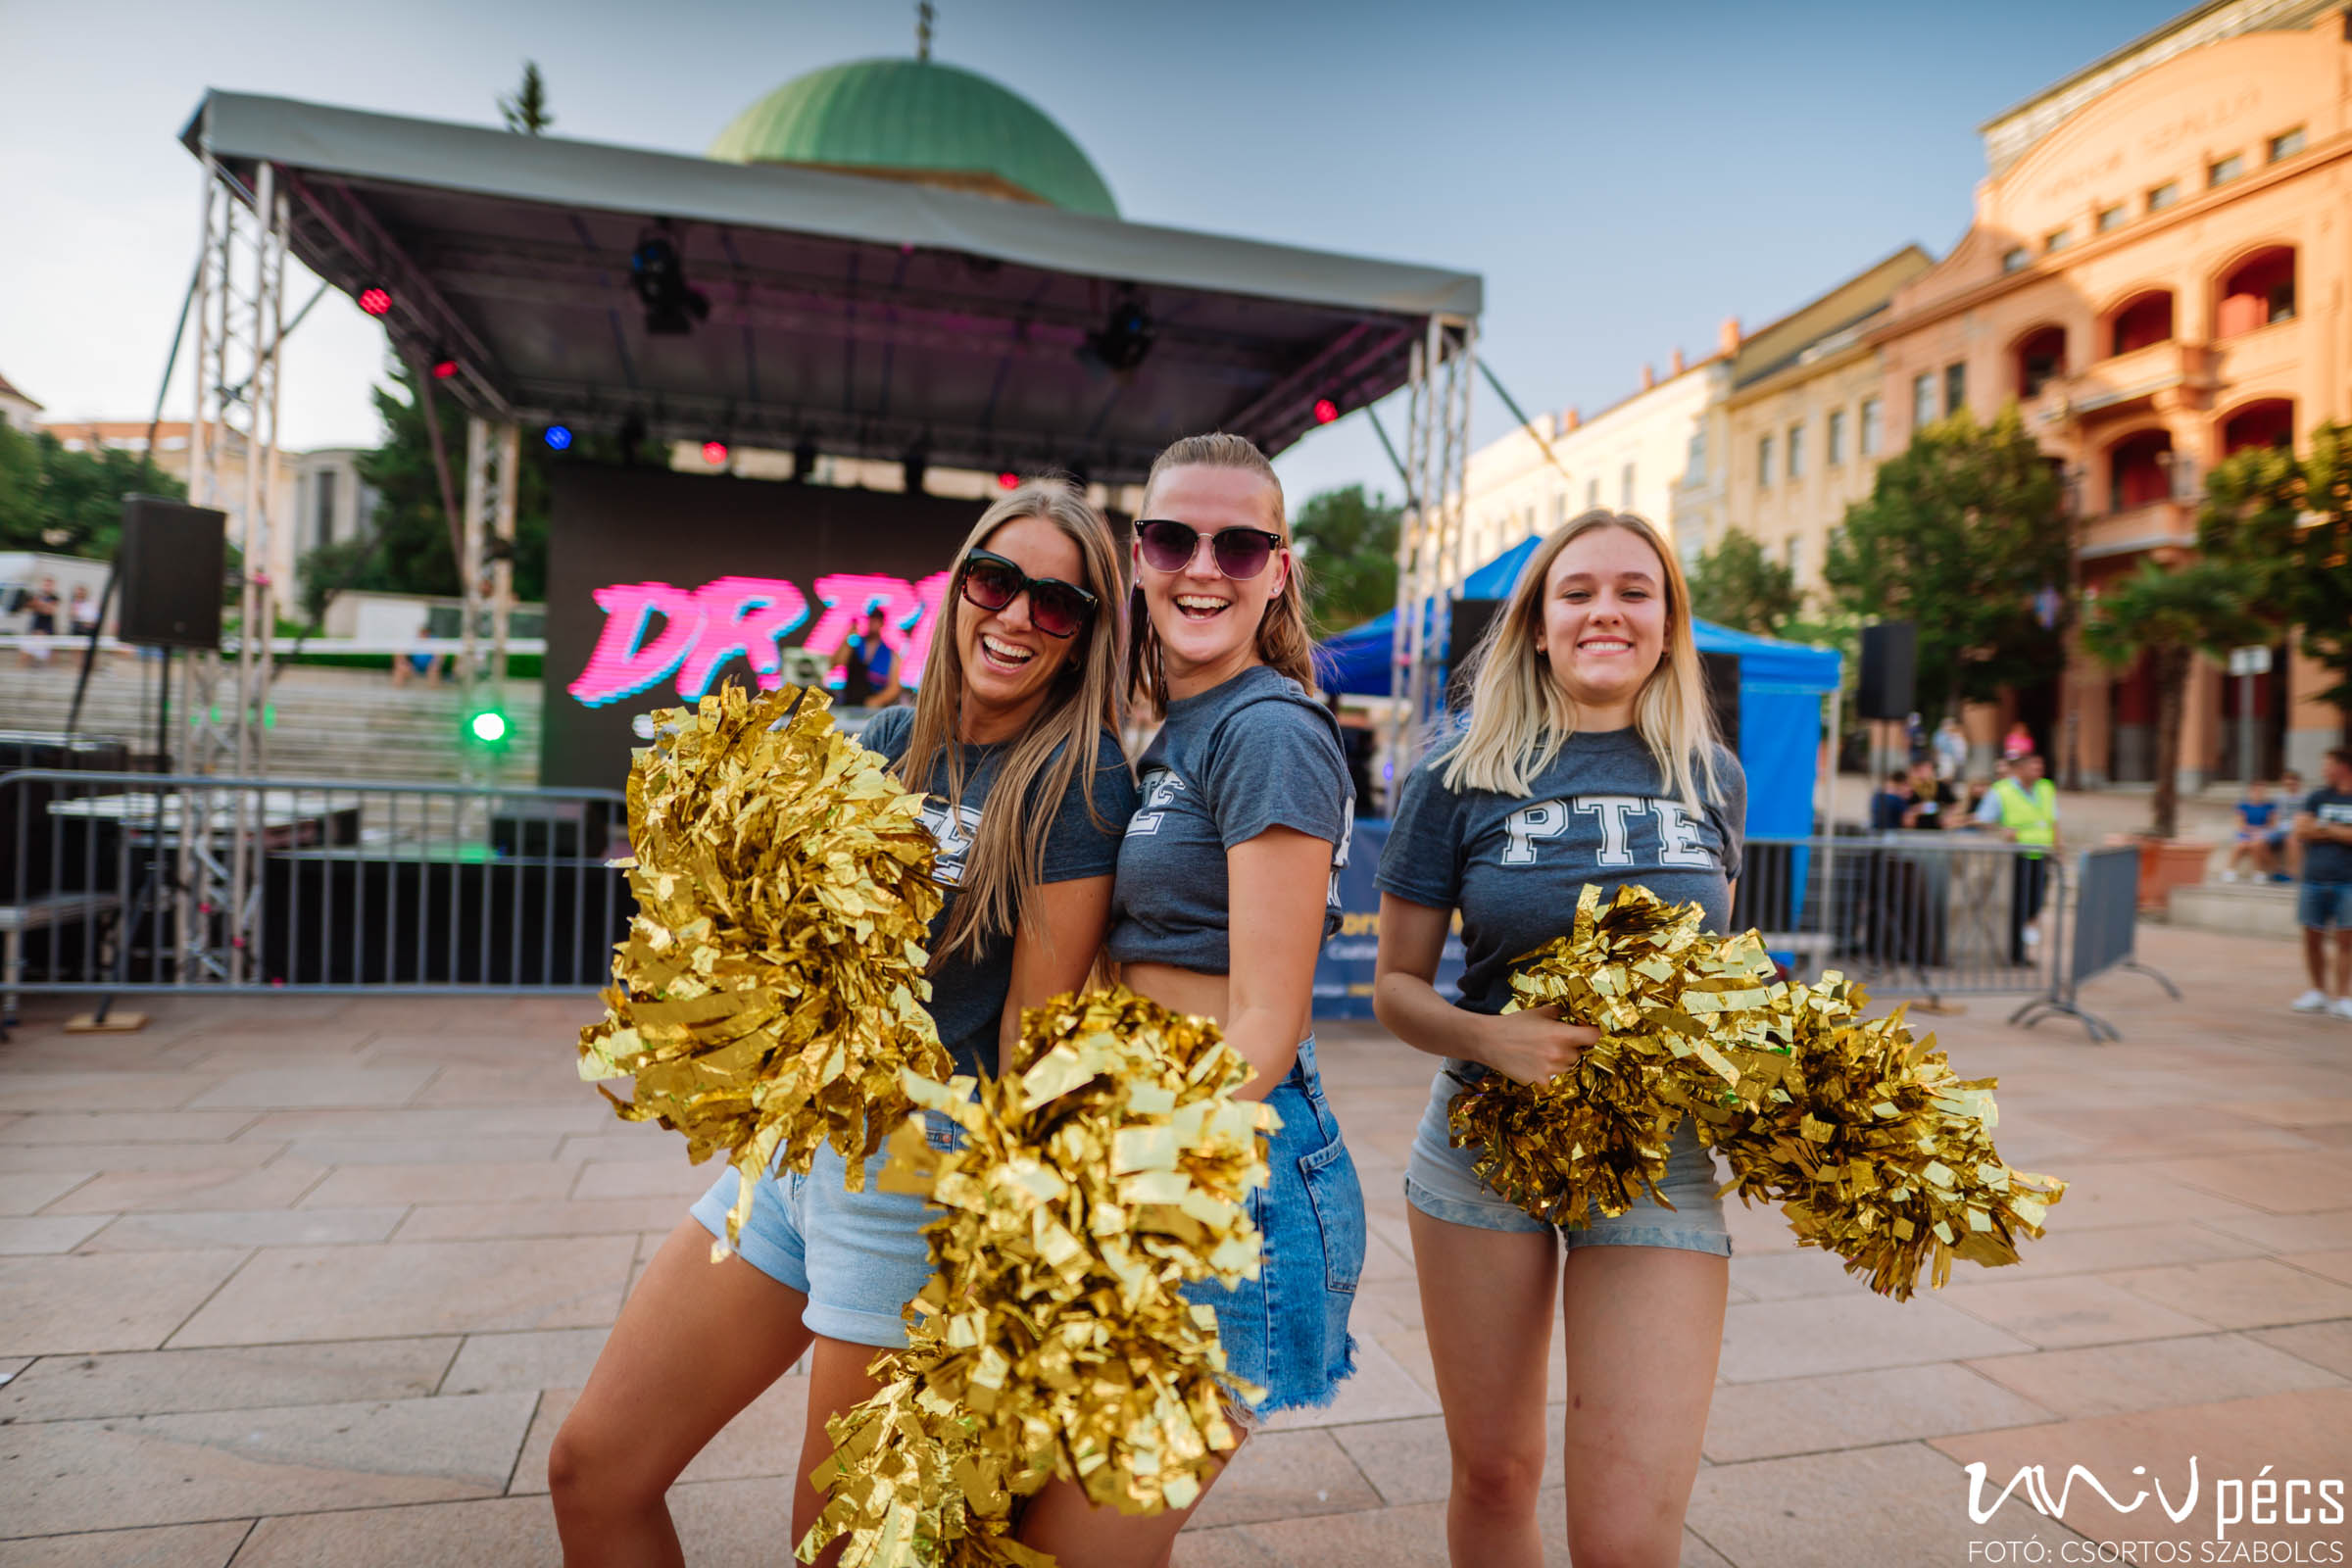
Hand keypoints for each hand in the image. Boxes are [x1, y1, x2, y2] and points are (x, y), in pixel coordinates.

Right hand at [1477, 1006, 1595, 1086]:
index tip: (1588, 1032)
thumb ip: (1560, 1013)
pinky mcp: (1540, 1081)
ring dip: (1561, 1060)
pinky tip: (1533, 1062)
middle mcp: (1559, 1054)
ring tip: (1541, 1052)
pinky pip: (1553, 1077)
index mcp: (1562, 1034)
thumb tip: (1573, 1012)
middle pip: (1580, 1053)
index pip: (1593, 1036)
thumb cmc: (1514, 1024)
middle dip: (1571, 1047)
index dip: (1592, 1033)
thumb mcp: (1539, 1012)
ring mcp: (1551, 1070)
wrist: (1489, 1041)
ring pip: (1567, 1067)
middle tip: (1554, 1041)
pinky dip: (1547, 1071)